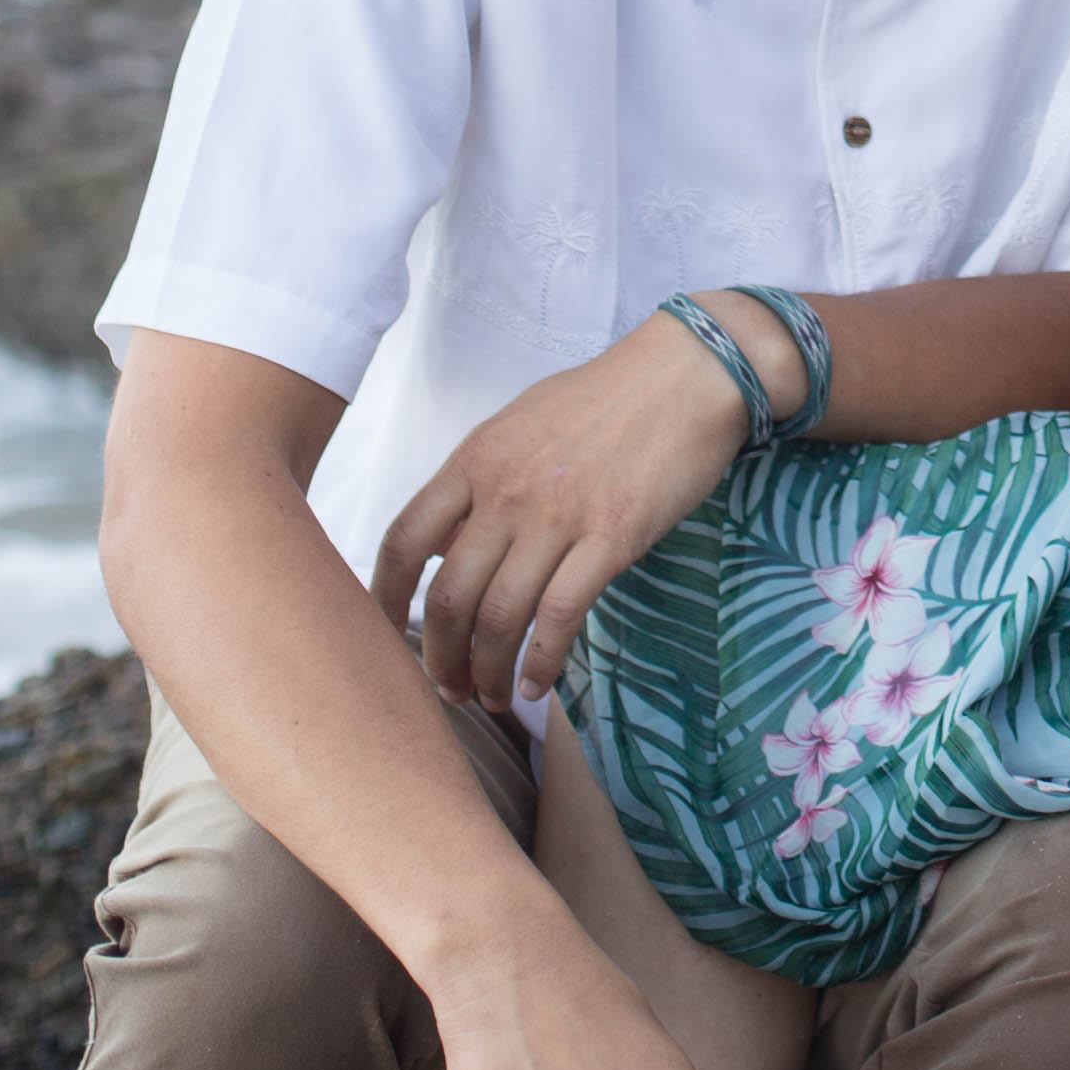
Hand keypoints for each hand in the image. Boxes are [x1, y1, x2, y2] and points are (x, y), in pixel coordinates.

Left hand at [374, 309, 763, 707]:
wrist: (686, 372)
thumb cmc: (603, 396)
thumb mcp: (521, 422)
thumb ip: (479, 480)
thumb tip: (447, 543)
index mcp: (476, 459)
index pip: (403, 540)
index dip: (384, 601)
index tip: (389, 639)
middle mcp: (506, 491)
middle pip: (447, 597)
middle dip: (439, 659)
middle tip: (450, 688)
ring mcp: (558, 515)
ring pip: (500, 617)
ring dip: (487, 672)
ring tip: (493, 697)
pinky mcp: (611, 537)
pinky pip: (560, 616)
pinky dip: (541, 662)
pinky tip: (537, 684)